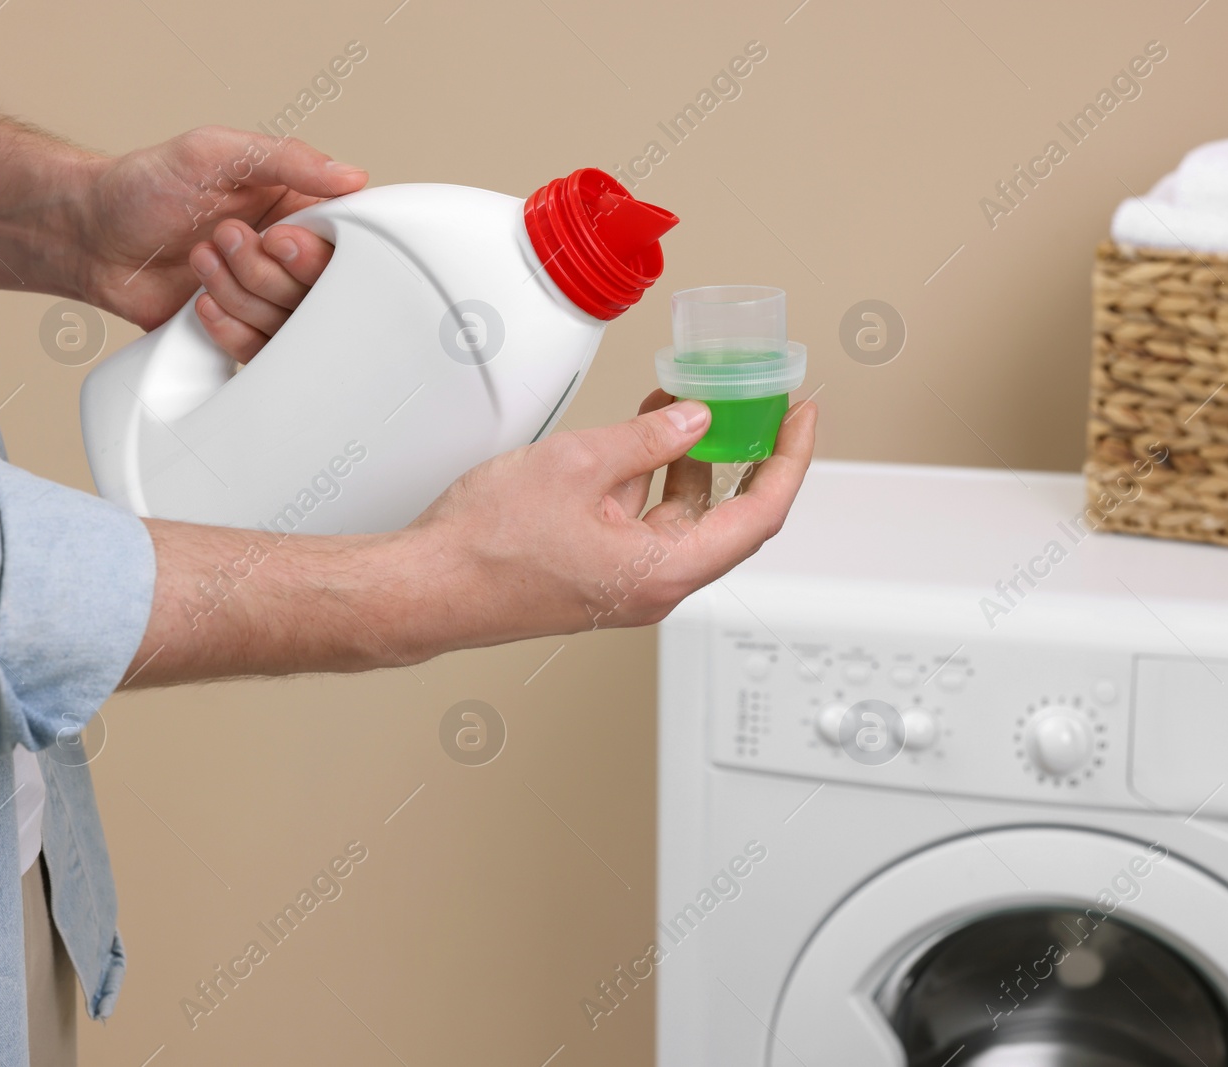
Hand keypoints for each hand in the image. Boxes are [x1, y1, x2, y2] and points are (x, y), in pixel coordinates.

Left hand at [76, 126, 365, 346]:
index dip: (316, 251)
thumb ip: (287, 158)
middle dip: (263, 269)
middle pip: (321, 291)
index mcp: (299, 210)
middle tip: (222, 236)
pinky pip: (263, 352)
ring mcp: (269, 299)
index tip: (277, 238)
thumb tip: (352, 176)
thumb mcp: (215, 152)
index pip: (346, 242)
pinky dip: (230, 329)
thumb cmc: (146, 186)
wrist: (92, 237)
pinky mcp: (244, 333)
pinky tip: (201, 302)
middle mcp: (290, 258)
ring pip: (291, 325)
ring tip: (198, 259)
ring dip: (237, 293)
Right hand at [128, 391, 816, 684]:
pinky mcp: (596, 571)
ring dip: (693, 460)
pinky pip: (645, 520)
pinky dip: (654, 476)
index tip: (801, 417)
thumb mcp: (580, 466)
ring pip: (683, 515)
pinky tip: (644, 436)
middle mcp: (653, 585)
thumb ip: (648, 440)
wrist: (426, 586)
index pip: (760, 514)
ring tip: (690, 404)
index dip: (789, 459)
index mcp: (664, 571)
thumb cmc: (486, 547)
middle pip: (728, 516)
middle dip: (745, 454)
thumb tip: (694, 421)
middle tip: (758, 406)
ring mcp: (624, 581)